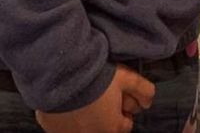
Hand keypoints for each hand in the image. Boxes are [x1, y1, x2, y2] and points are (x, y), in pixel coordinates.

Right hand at [36, 65, 155, 132]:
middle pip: (105, 129)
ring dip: (86, 119)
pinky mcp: (51, 129)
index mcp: (112, 127)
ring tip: (83, 100)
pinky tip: (66, 102)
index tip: (117, 98)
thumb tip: (148, 103)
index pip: (125, 125)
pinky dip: (66, 118)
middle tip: (100, 97)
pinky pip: (62, 126)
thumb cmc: (97, 77)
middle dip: (105, 117)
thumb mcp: (126, 77)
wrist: (61, 72)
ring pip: (83, 129)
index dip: (123, 110)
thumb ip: (143, 90)